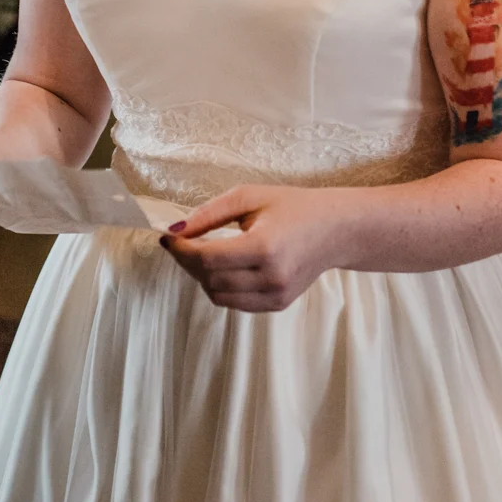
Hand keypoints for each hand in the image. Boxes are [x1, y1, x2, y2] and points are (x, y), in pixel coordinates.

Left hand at [159, 184, 345, 312]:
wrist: (334, 229)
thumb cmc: (293, 206)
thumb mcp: (250, 197)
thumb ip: (210, 213)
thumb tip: (176, 229)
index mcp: (264, 247)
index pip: (207, 259)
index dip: (181, 250)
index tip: (167, 236)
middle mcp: (271, 277)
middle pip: (209, 279)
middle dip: (188, 261)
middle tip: (182, 241)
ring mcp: (275, 296)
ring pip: (218, 296)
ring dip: (201, 276)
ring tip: (203, 252)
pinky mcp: (277, 305)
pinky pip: (234, 303)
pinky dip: (220, 286)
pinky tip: (223, 266)